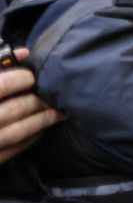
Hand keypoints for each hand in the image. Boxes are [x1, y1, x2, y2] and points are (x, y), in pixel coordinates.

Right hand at [0, 49, 63, 164]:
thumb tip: (24, 53)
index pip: (0, 86)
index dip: (19, 79)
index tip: (31, 76)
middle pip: (13, 110)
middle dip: (37, 101)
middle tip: (53, 93)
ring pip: (17, 131)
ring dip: (42, 120)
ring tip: (58, 111)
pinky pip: (13, 149)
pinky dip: (30, 138)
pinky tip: (40, 129)